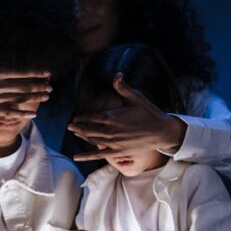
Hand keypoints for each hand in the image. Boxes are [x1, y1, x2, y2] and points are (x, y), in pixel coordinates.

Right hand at [0, 23, 52, 117]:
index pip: (19, 72)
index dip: (35, 73)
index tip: (47, 73)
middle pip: (22, 87)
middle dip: (38, 87)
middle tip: (51, 87)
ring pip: (18, 99)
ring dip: (34, 98)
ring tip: (46, 97)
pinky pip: (9, 112)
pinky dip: (22, 113)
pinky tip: (34, 113)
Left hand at [67, 73, 186, 161]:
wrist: (161, 132)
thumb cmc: (149, 113)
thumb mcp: (136, 97)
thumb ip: (123, 87)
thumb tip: (117, 73)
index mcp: (112, 116)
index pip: (92, 117)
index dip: (82, 118)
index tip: (75, 118)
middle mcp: (110, 130)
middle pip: (89, 129)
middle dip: (78, 127)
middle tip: (70, 126)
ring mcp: (113, 142)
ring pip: (92, 140)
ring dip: (82, 137)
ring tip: (74, 134)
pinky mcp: (117, 152)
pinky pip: (98, 154)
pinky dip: (86, 156)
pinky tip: (76, 157)